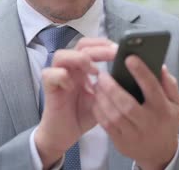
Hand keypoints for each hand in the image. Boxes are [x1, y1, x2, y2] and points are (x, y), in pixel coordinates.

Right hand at [35, 38, 116, 167]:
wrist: (64, 134)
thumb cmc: (83, 114)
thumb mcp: (102, 98)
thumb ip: (111, 85)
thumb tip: (130, 75)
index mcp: (82, 67)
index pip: (91, 45)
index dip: (104, 44)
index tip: (121, 49)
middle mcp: (69, 67)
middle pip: (80, 46)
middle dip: (99, 48)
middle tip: (114, 54)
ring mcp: (57, 76)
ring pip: (61, 55)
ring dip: (79, 59)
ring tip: (94, 71)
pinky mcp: (48, 87)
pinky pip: (50, 74)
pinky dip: (62, 77)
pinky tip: (73, 87)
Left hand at [92, 57, 178, 169]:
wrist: (160, 152)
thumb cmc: (166, 121)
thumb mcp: (175, 103)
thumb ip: (169, 83)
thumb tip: (159, 65)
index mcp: (163, 109)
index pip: (152, 88)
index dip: (141, 72)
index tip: (129, 58)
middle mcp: (148, 123)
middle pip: (127, 104)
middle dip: (112, 88)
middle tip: (103, 74)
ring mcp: (134, 135)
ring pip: (114, 115)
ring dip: (102, 98)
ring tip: (97, 84)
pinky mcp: (121, 142)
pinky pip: (106, 125)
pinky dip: (98, 110)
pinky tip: (96, 98)